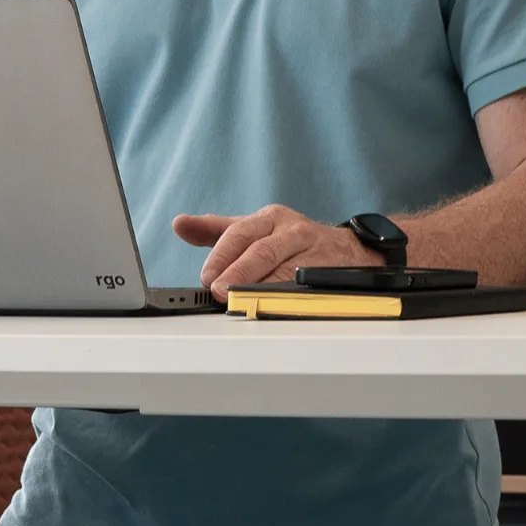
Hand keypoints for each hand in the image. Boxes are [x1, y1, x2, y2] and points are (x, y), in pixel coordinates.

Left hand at [173, 204, 375, 298]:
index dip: (222, 256)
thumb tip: (180, 224)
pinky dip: (286, 297)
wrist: (346, 251)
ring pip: (283, 269)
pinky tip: (271, 306)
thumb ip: (215, 230)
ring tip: (239, 301)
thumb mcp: (253, 230)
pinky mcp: (326, 273)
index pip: (240, 233)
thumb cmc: (291, 242)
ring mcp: (310, 252)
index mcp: (269, 219)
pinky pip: (304, 286)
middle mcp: (290, 231)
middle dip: (238, 272)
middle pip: (261, 251)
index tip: (207, 276)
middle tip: (219, 291)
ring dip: (259, 288)